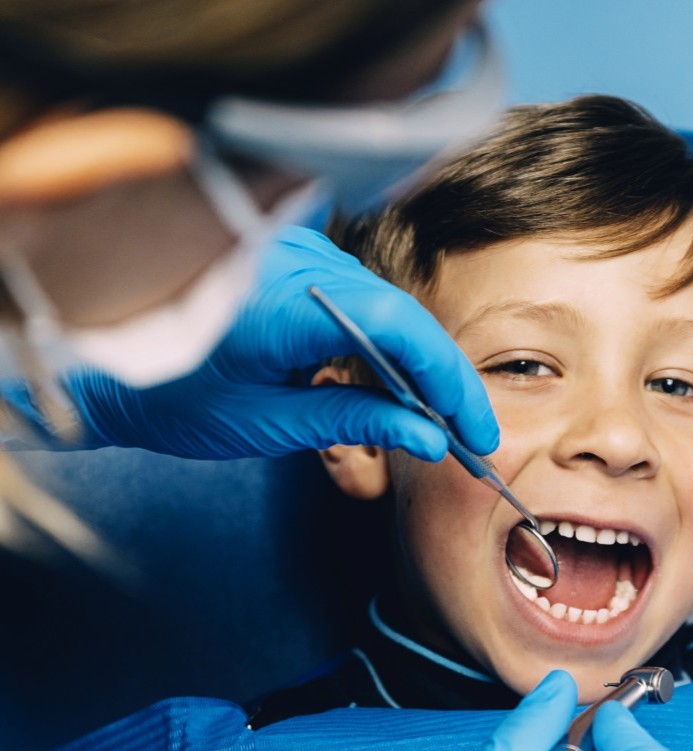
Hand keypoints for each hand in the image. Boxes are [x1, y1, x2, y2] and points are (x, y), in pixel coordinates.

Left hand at [63, 226, 498, 460]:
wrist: (106, 365)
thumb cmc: (171, 397)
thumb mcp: (268, 422)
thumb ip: (355, 421)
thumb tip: (428, 438)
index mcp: (281, 301)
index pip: (395, 326)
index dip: (447, 379)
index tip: (473, 429)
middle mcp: (294, 264)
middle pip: (400, 316)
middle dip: (442, 379)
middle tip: (469, 436)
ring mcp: (295, 257)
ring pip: (387, 308)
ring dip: (419, 365)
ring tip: (438, 420)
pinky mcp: (296, 265)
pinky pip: (362, 302)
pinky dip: (388, 347)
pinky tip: (400, 387)